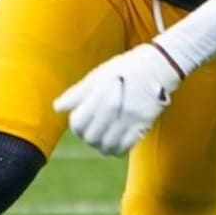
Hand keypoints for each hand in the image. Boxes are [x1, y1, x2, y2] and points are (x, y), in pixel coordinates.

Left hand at [53, 44, 183, 155]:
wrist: (158, 66)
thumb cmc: (124, 69)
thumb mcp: (97, 75)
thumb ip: (77, 93)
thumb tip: (57, 108)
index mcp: (101, 93)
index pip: (78, 123)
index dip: (76, 124)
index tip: (81, 120)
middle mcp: (115, 107)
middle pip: (91, 137)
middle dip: (87, 136)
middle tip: (91, 129)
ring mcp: (130, 118)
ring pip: (107, 146)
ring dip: (101, 145)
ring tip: (102, 136)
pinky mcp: (144, 125)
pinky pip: (125, 147)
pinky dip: (116, 148)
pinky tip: (115, 140)